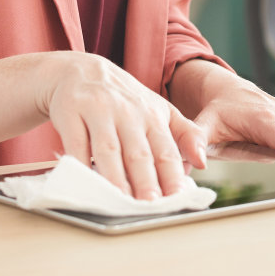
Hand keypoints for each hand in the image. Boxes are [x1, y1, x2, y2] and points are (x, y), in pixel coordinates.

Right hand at [40, 53, 207, 199]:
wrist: (80, 69)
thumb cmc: (123, 99)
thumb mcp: (157, 109)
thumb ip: (184, 134)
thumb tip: (203, 162)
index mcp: (152, 115)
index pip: (165, 150)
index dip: (171, 176)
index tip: (176, 199)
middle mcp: (127, 112)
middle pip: (138, 153)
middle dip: (146, 180)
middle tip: (150, 206)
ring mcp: (98, 110)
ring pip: (108, 150)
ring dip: (115, 177)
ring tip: (121, 201)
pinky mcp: (71, 111)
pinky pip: (76, 143)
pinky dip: (79, 164)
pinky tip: (84, 182)